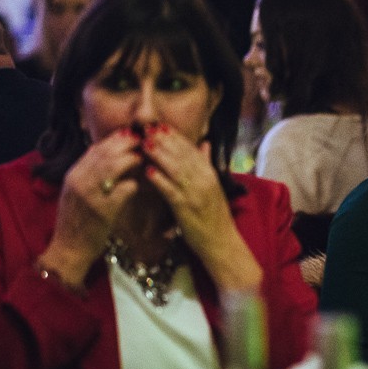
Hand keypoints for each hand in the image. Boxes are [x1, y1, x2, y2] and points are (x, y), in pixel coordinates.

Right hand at [38, 128, 143, 285]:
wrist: (68, 249)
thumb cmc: (76, 221)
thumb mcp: (75, 192)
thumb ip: (88, 173)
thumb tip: (103, 153)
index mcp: (74, 175)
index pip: (97, 148)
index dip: (116, 139)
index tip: (132, 135)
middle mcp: (80, 181)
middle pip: (106, 152)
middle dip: (128, 144)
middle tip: (144, 142)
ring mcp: (91, 195)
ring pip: (114, 166)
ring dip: (132, 160)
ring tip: (144, 160)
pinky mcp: (103, 210)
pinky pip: (124, 189)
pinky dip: (133, 184)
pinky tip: (139, 185)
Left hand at [141, 125, 262, 291]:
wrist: (222, 242)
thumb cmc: (215, 217)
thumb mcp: (214, 186)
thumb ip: (207, 164)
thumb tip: (205, 143)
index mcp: (211, 174)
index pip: (191, 150)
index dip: (176, 137)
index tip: (161, 126)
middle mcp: (204, 180)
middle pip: (182, 155)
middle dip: (164, 141)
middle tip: (148, 128)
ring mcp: (195, 193)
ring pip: (175, 169)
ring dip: (159, 155)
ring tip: (145, 143)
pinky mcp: (186, 208)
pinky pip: (170, 190)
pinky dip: (159, 179)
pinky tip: (148, 171)